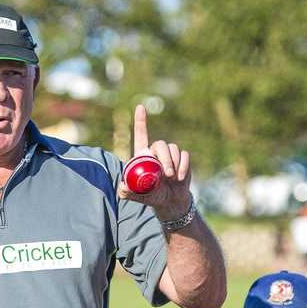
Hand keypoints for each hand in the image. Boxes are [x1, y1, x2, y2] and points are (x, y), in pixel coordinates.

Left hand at [117, 104, 192, 219]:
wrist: (170, 200)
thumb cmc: (152, 196)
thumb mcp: (137, 196)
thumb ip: (127, 192)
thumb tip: (122, 187)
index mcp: (143, 155)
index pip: (141, 134)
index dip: (140, 120)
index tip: (140, 106)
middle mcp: (155, 151)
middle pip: (160, 144)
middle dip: (164, 158)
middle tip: (166, 175)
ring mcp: (169, 153)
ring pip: (173, 148)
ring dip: (173, 163)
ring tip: (172, 178)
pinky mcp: (182, 157)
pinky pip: (184, 155)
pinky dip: (183, 167)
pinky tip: (180, 178)